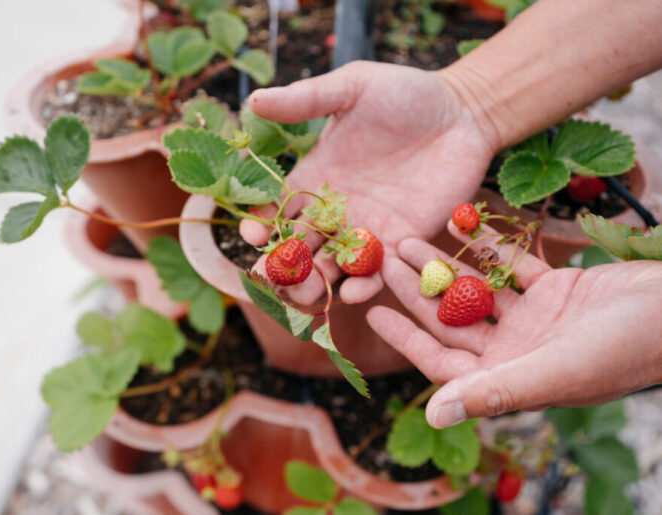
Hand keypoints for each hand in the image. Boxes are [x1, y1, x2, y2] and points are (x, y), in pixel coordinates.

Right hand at [241, 61, 497, 304]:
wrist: (463, 114)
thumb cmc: (406, 93)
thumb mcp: (352, 88)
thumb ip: (306, 99)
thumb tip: (253, 100)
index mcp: (314, 177)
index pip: (276, 209)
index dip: (261, 225)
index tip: (253, 234)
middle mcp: (334, 210)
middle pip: (298, 249)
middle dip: (282, 267)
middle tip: (273, 275)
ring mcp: (366, 230)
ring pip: (330, 270)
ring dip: (315, 286)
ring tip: (307, 294)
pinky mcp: (401, 243)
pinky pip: (376, 274)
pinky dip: (362, 287)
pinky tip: (354, 292)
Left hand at [367, 224, 661, 427]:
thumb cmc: (623, 348)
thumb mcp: (554, 372)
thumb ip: (493, 391)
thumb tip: (433, 415)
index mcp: (510, 376)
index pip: (442, 361)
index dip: (406, 339)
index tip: (371, 313)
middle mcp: (516, 349)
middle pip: (452, 319)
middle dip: (417, 291)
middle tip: (383, 262)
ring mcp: (535, 319)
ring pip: (476, 291)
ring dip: (443, 267)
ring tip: (408, 240)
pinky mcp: (555, 291)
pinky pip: (511, 267)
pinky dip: (487, 249)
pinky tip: (457, 225)